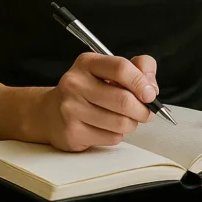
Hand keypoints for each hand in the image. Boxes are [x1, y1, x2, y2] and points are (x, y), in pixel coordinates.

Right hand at [39, 53, 158, 151]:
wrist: (51, 113)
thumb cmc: (87, 91)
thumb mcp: (108, 71)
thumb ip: (137, 69)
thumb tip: (151, 85)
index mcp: (87, 63)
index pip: (121, 68)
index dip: (142, 82)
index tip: (150, 93)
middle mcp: (75, 83)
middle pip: (124, 100)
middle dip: (143, 110)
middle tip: (145, 111)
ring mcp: (71, 109)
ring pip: (121, 122)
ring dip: (131, 124)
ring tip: (124, 119)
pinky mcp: (72, 132)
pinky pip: (111, 138)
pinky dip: (117, 135)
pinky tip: (107, 127)